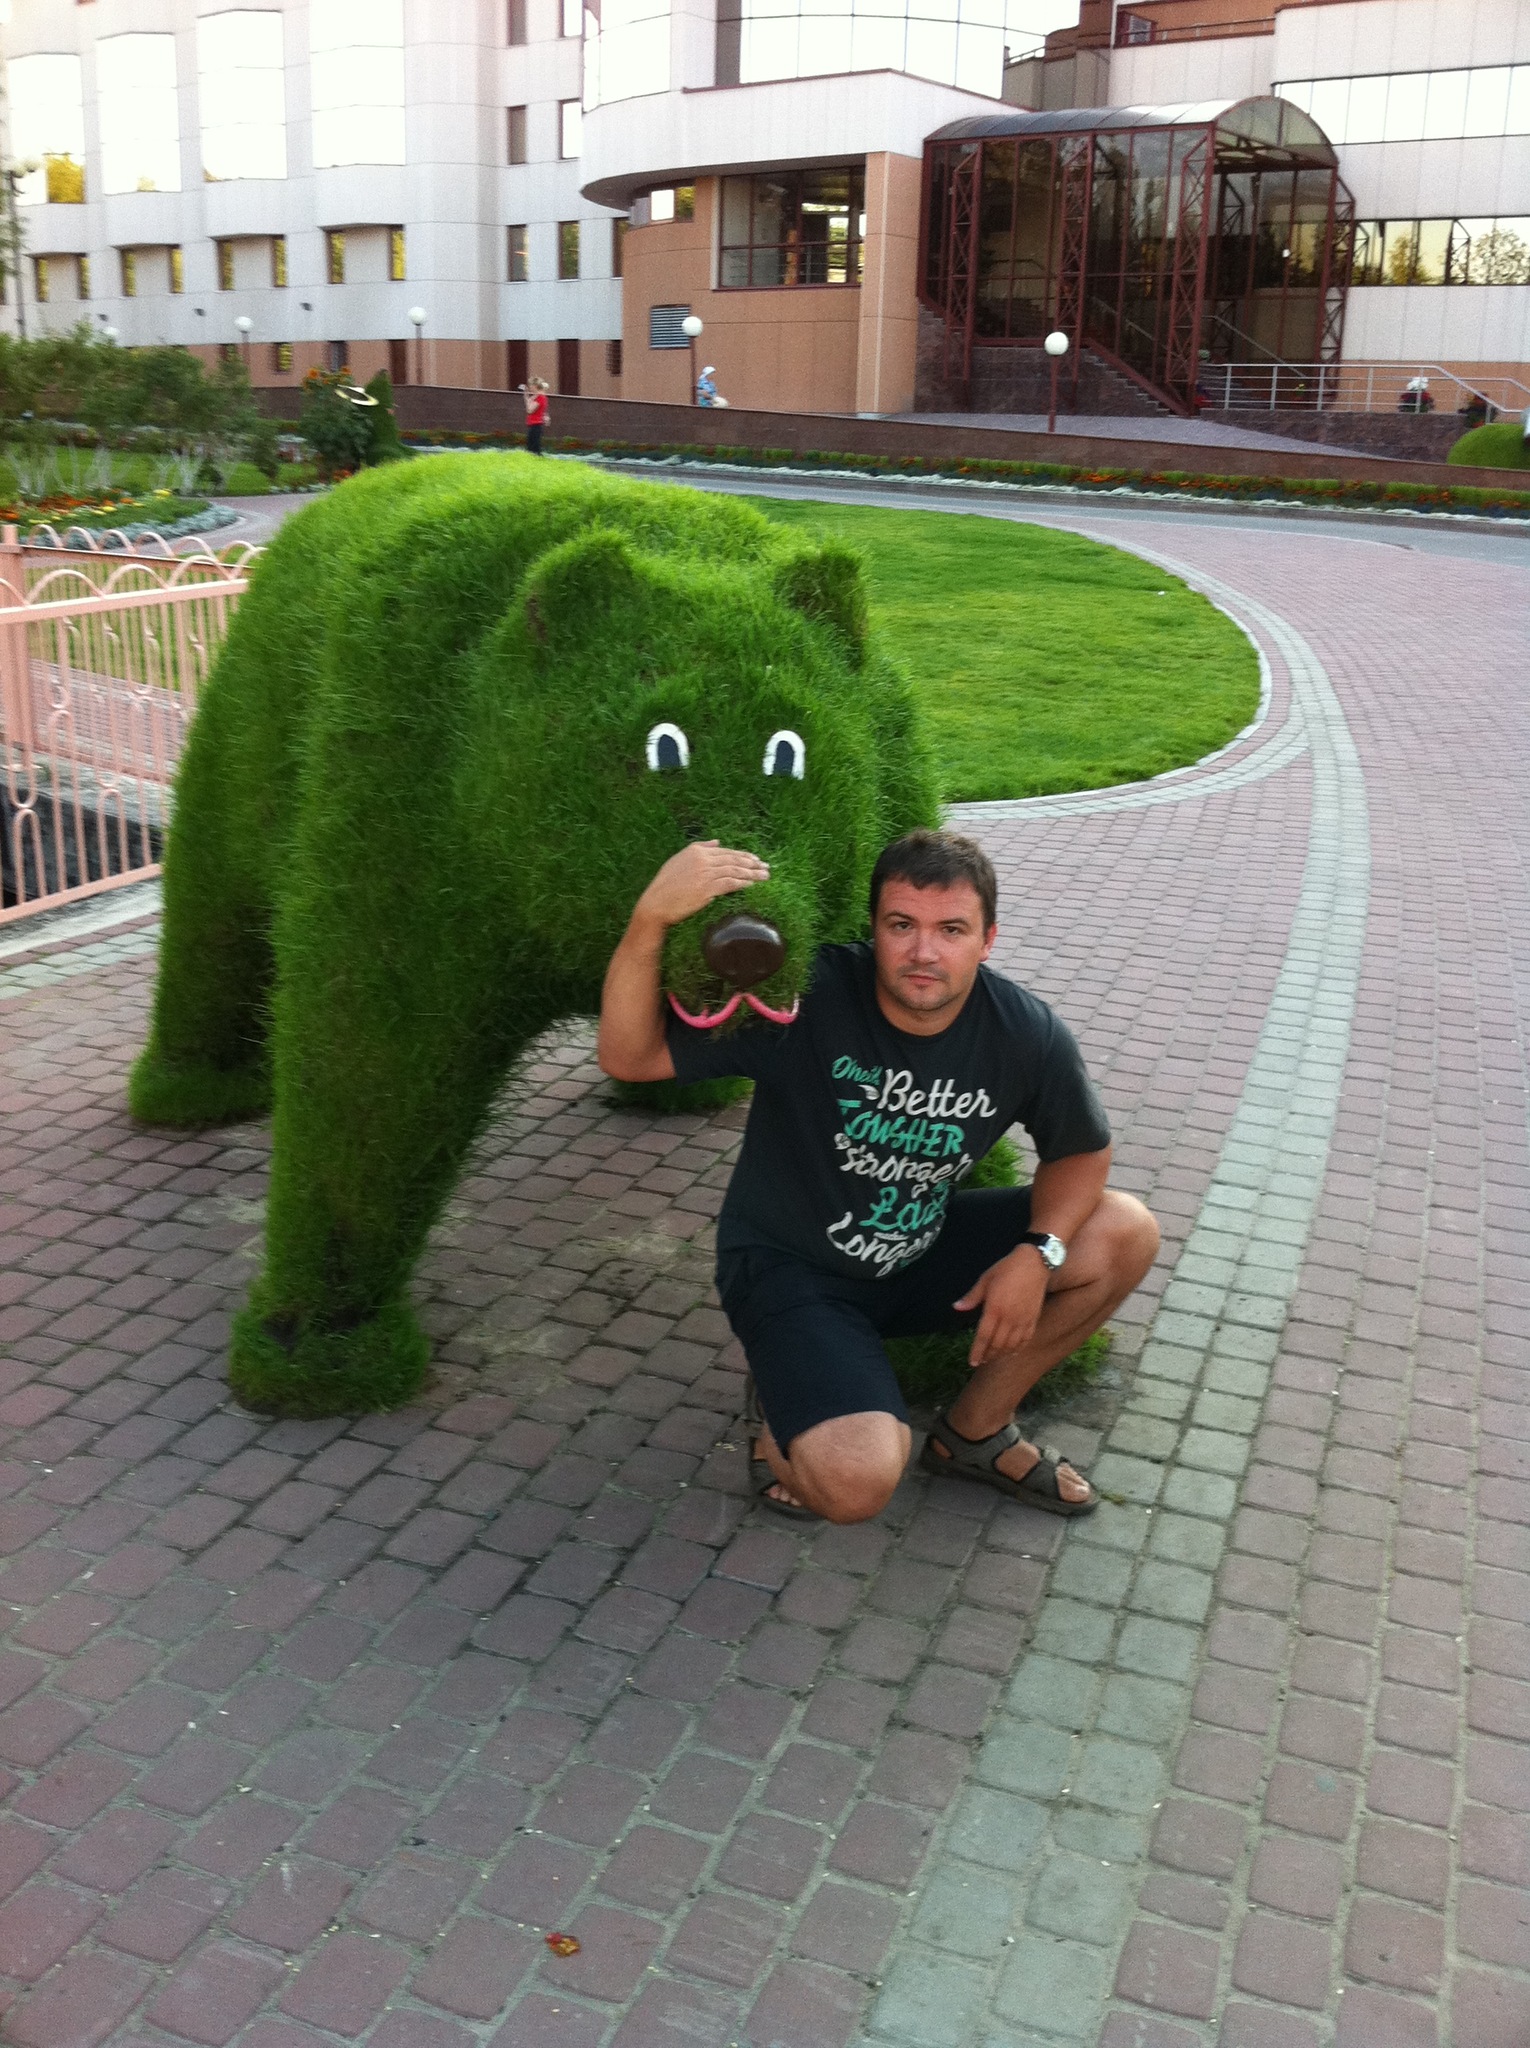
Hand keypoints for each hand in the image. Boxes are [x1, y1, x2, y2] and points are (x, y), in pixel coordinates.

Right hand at [635, 840, 769, 929]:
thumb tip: (717, 842)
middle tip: (766, 867)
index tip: (755, 860)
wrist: (656, 902)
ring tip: (765, 876)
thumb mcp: (680, 860)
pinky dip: (742, 883)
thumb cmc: (666, 884)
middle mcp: (702, 859)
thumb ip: (700, 848)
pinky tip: (751, 884)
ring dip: (752, 874)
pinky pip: (730, 884)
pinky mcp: (707, 889)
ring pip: (734, 871)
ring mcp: (705, 874)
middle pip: (733, 860)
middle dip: (752, 863)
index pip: (726, 852)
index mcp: (696, 850)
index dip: (743, 855)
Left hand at [956, 1247, 1048, 1369]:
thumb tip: (956, 1307)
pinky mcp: (1033, 1319)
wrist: (1034, 1264)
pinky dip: (1018, 1348)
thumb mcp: (985, 1280)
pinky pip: (1026, 1339)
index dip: (977, 1351)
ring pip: (1011, 1345)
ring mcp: (1023, 1320)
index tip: (972, 1362)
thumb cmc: (1007, 1269)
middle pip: (997, 1344)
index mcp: (994, 1309)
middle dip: (988, 1355)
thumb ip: (971, 1297)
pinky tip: (1012, 1352)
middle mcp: (1009, 1318)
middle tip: (981, 1361)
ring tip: (994, 1358)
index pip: (983, 1336)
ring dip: (1001, 1354)